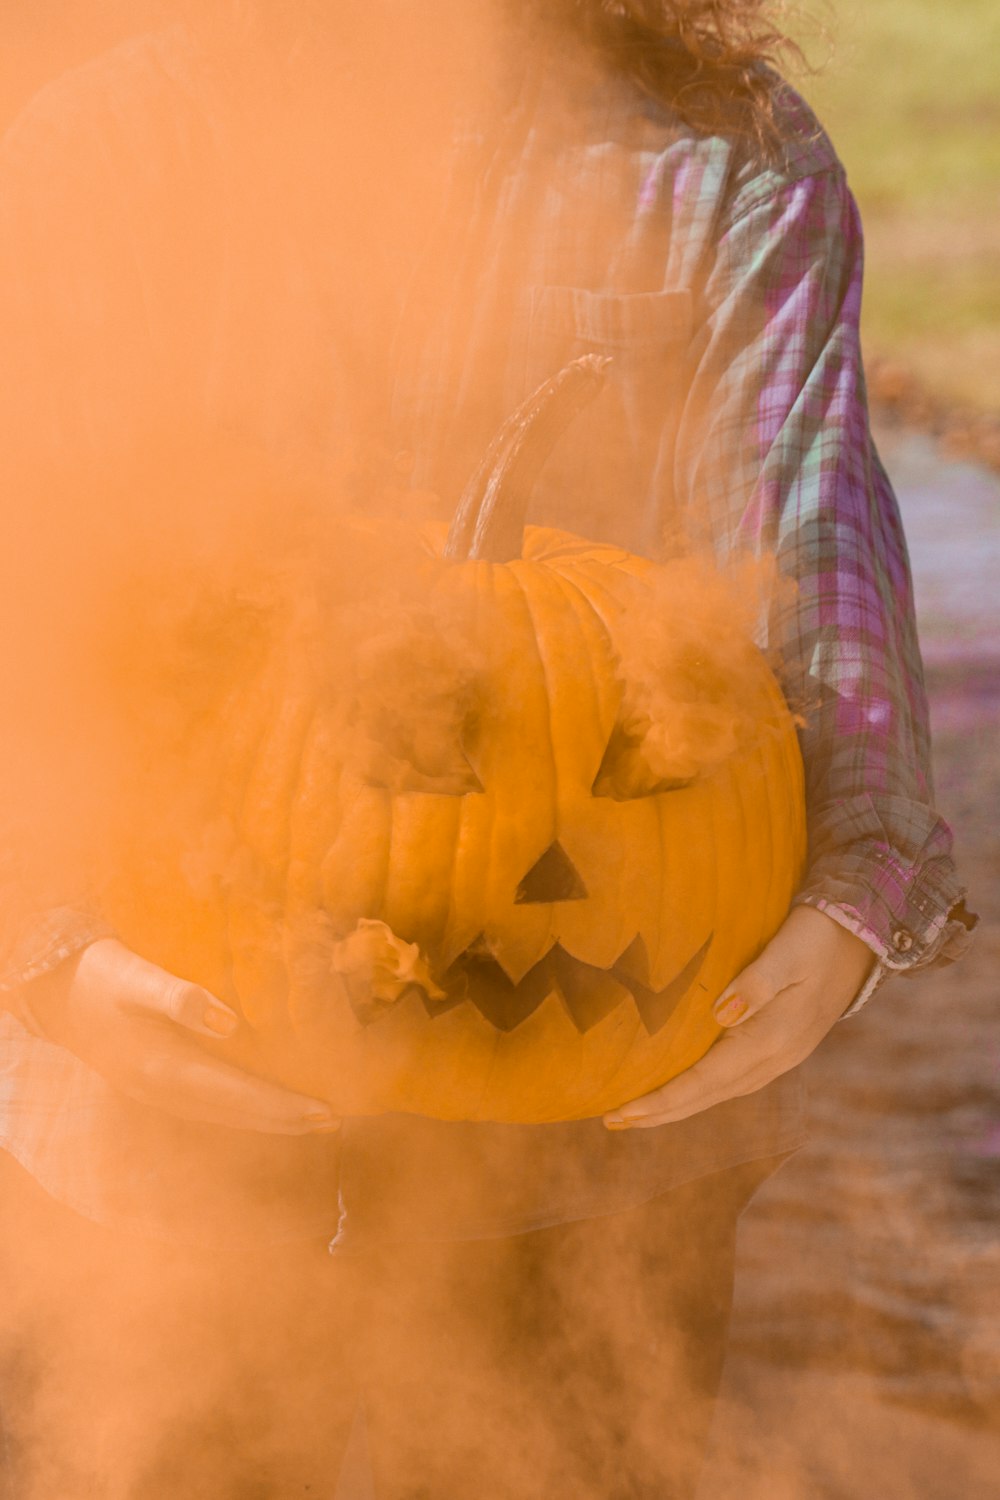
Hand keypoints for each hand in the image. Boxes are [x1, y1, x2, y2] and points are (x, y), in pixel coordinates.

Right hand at [21, 938, 340, 1135]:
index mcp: (163, 1070)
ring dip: (267, 1118)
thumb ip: (179, 999)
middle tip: (333, 1123)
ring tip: (309, 1120)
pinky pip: (208, 1105)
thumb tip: (228, 1023)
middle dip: (284, 1120)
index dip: (282, 1107)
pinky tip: (259, 1104)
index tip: (323, 1113)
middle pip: (236, 1114)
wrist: (56, 987)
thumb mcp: (138, 977)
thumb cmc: (103, 975)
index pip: (238, 1097)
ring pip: (223, 1114)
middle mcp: (162, 1090)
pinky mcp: (153, 1081)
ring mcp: (155, 1091)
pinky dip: (241, 1108)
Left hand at [604, 906, 874, 1130]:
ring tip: (639, 1111)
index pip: (704, 1081)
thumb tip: (721, 1014)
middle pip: (707, 1097)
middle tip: (612, 1120)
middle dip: (660, 1112)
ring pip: (719, 1093)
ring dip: (678, 1105)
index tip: (623, 1112)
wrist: (861, 936)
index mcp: (771, 1039)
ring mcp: (780, 1057)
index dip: (662, 1100)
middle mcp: (775, 1058)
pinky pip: (731, 1080)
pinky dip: (701, 1091)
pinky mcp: (781, 1047)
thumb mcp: (786, 953)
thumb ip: (755, 984)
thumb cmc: (817, 937)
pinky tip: (684, 1088)